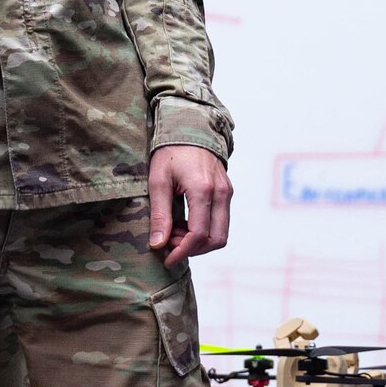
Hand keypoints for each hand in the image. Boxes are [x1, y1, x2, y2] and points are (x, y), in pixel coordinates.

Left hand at [148, 145, 232, 267]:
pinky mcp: (227, 192)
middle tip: (169, 244)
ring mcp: (227, 192)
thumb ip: (160, 214)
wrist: (190, 127)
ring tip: (175, 233)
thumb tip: (158, 244)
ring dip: (199, 242)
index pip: (199, 234)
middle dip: (193, 249)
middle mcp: (221, 193)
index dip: (182, 251)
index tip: (167, 258)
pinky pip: (221, 222)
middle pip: (216, 239)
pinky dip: (205, 231)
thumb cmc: (170, 151)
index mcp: (203, 189)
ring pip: (221, 233)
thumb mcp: (158, 180)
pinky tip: (184, 224)